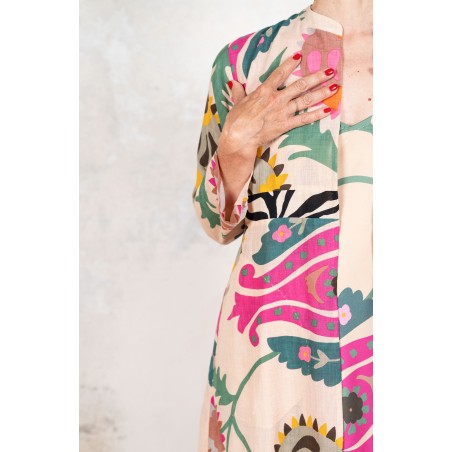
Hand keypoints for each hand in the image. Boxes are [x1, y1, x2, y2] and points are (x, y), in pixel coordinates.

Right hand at [219, 51, 337, 158]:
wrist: (239, 137)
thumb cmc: (236, 121)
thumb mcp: (237, 103)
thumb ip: (238, 92)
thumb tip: (234, 83)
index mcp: (264, 91)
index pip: (279, 73)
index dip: (290, 64)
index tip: (300, 55)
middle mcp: (277, 98)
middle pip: (300, 85)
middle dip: (316, 77)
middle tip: (330, 70)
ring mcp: (283, 111)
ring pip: (306, 99)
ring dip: (322, 92)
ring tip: (335, 87)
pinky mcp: (286, 125)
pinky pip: (305, 119)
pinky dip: (317, 114)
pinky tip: (328, 109)